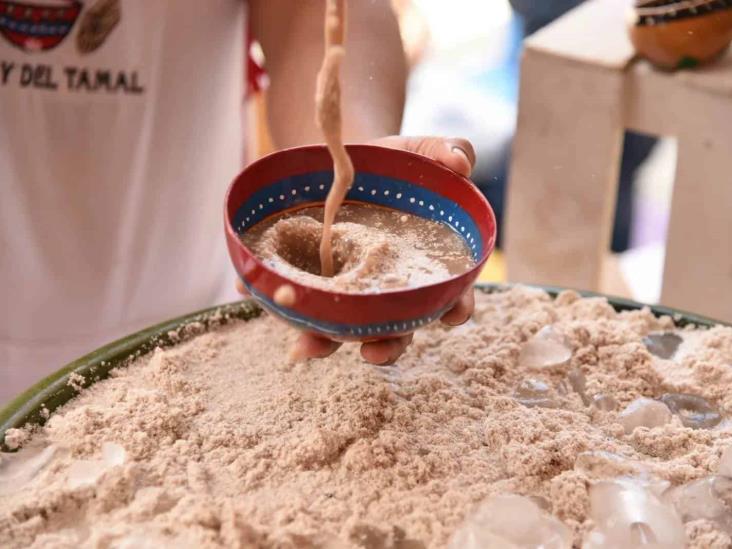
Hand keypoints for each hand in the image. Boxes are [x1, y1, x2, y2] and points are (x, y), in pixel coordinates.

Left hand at [238, 135, 476, 364]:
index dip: (454, 306)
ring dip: (326, 343)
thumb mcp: (419, 151)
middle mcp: (387, 286)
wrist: (341, 156)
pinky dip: (277, 300)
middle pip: (395, 327)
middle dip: (387, 346)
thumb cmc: (390, 163)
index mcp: (422, 265)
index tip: (453, 313)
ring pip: (342, 327)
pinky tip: (254, 293)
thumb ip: (447, 151)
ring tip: (306, 348)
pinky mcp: (313, 280)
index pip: (447, 293)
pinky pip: (298, 298)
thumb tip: (463, 164)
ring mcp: (349, 288)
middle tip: (374, 352)